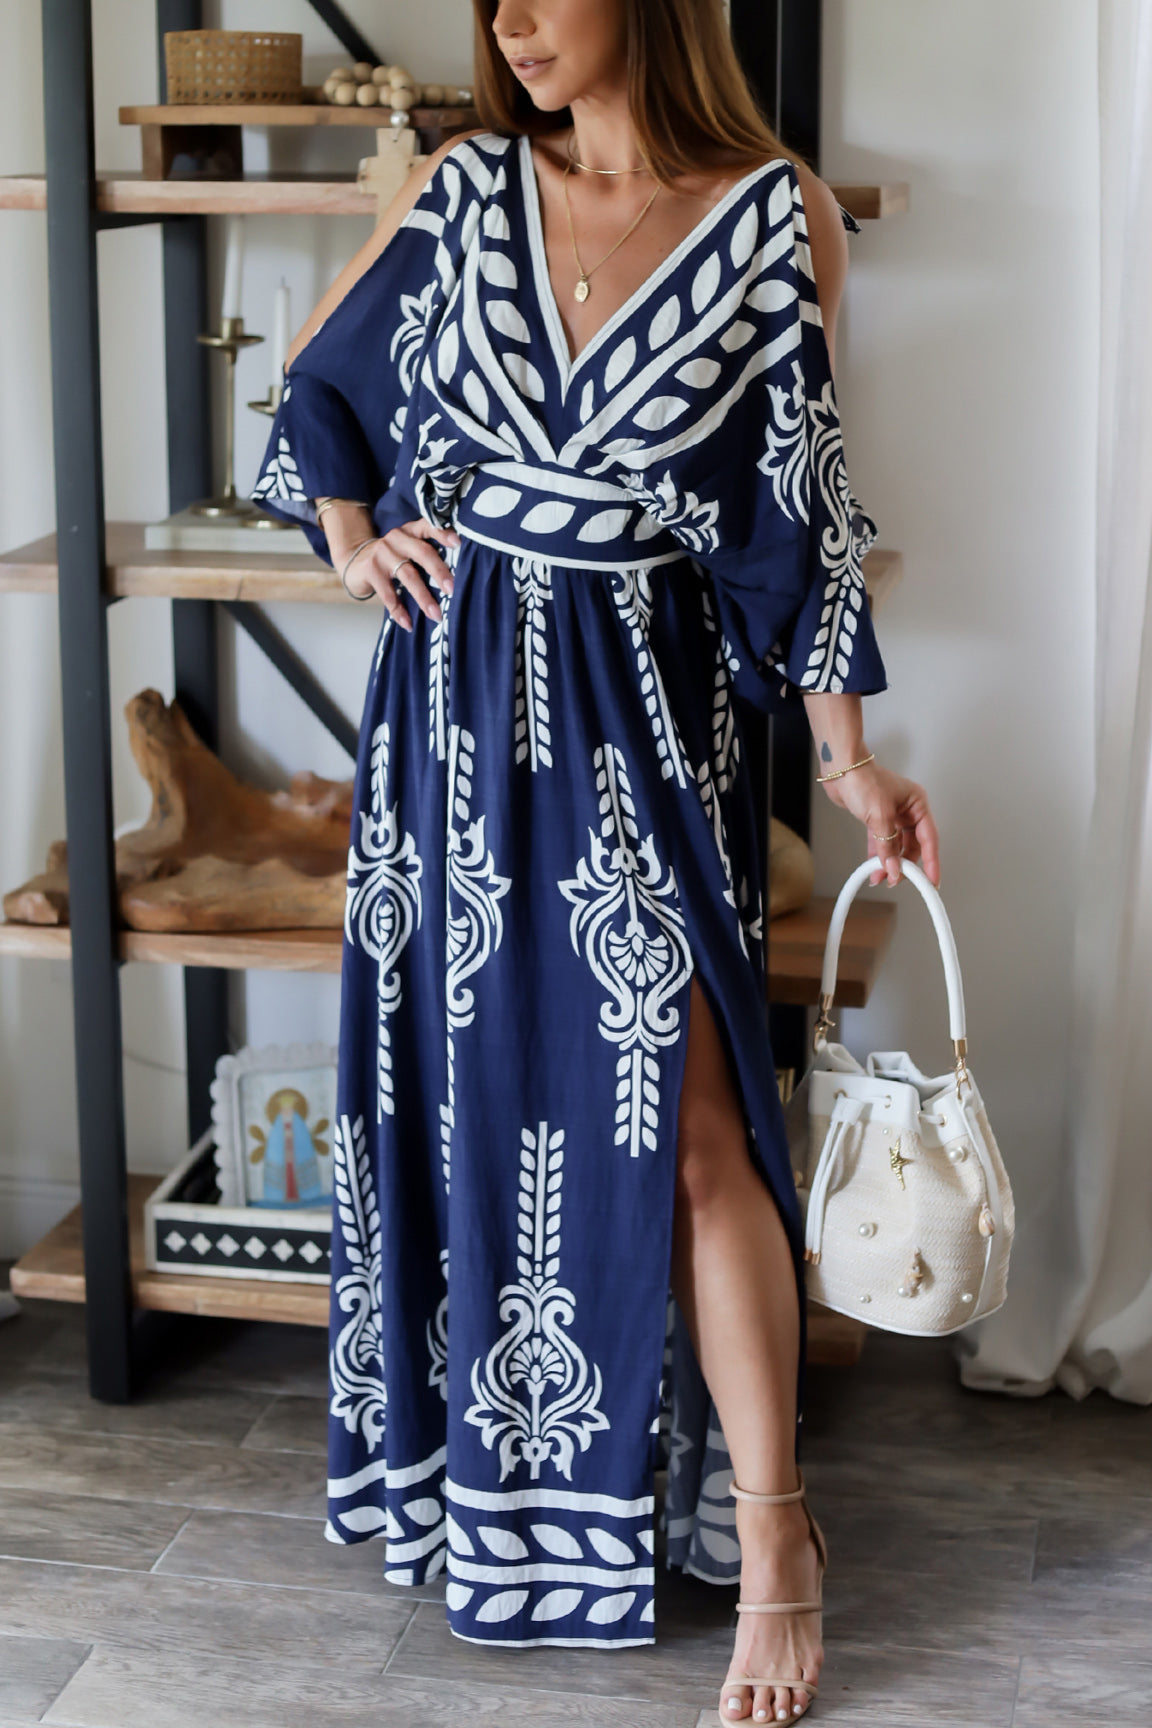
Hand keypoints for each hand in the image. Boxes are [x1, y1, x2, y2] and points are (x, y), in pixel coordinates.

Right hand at [340, 517, 460, 627]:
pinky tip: (408, 624)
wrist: (356, 562)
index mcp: (411, 530)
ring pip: (408, 576)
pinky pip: (388, 594)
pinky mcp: (371, 570)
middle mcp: (398, 538)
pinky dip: (399, 611)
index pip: (429, 526)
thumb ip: (428, 553)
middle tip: (452, 590)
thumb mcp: (409, 547)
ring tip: (436, 615)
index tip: (458, 543)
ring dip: (423, 598)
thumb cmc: (393, 558)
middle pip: (423, 553)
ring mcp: (382, 553)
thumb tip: (459, 578)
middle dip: (439, 572)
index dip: (443, 533)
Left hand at [820, 762, 940, 887]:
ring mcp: (893, 815)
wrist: (840, 769)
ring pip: (897, 845)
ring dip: (890, 862)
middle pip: (913, 845)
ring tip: (882, 876)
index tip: (932, 881)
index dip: (931, 862)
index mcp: (917, 804)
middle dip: (905, 864)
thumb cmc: (862, 780)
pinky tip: (875, 867)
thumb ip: (888, 845)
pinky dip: (879, 855)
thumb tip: (894, 868)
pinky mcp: (877, 819)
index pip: (929, 838)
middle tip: (897, 879)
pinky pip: (882, 842)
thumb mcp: (880, 815)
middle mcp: (908, 810)